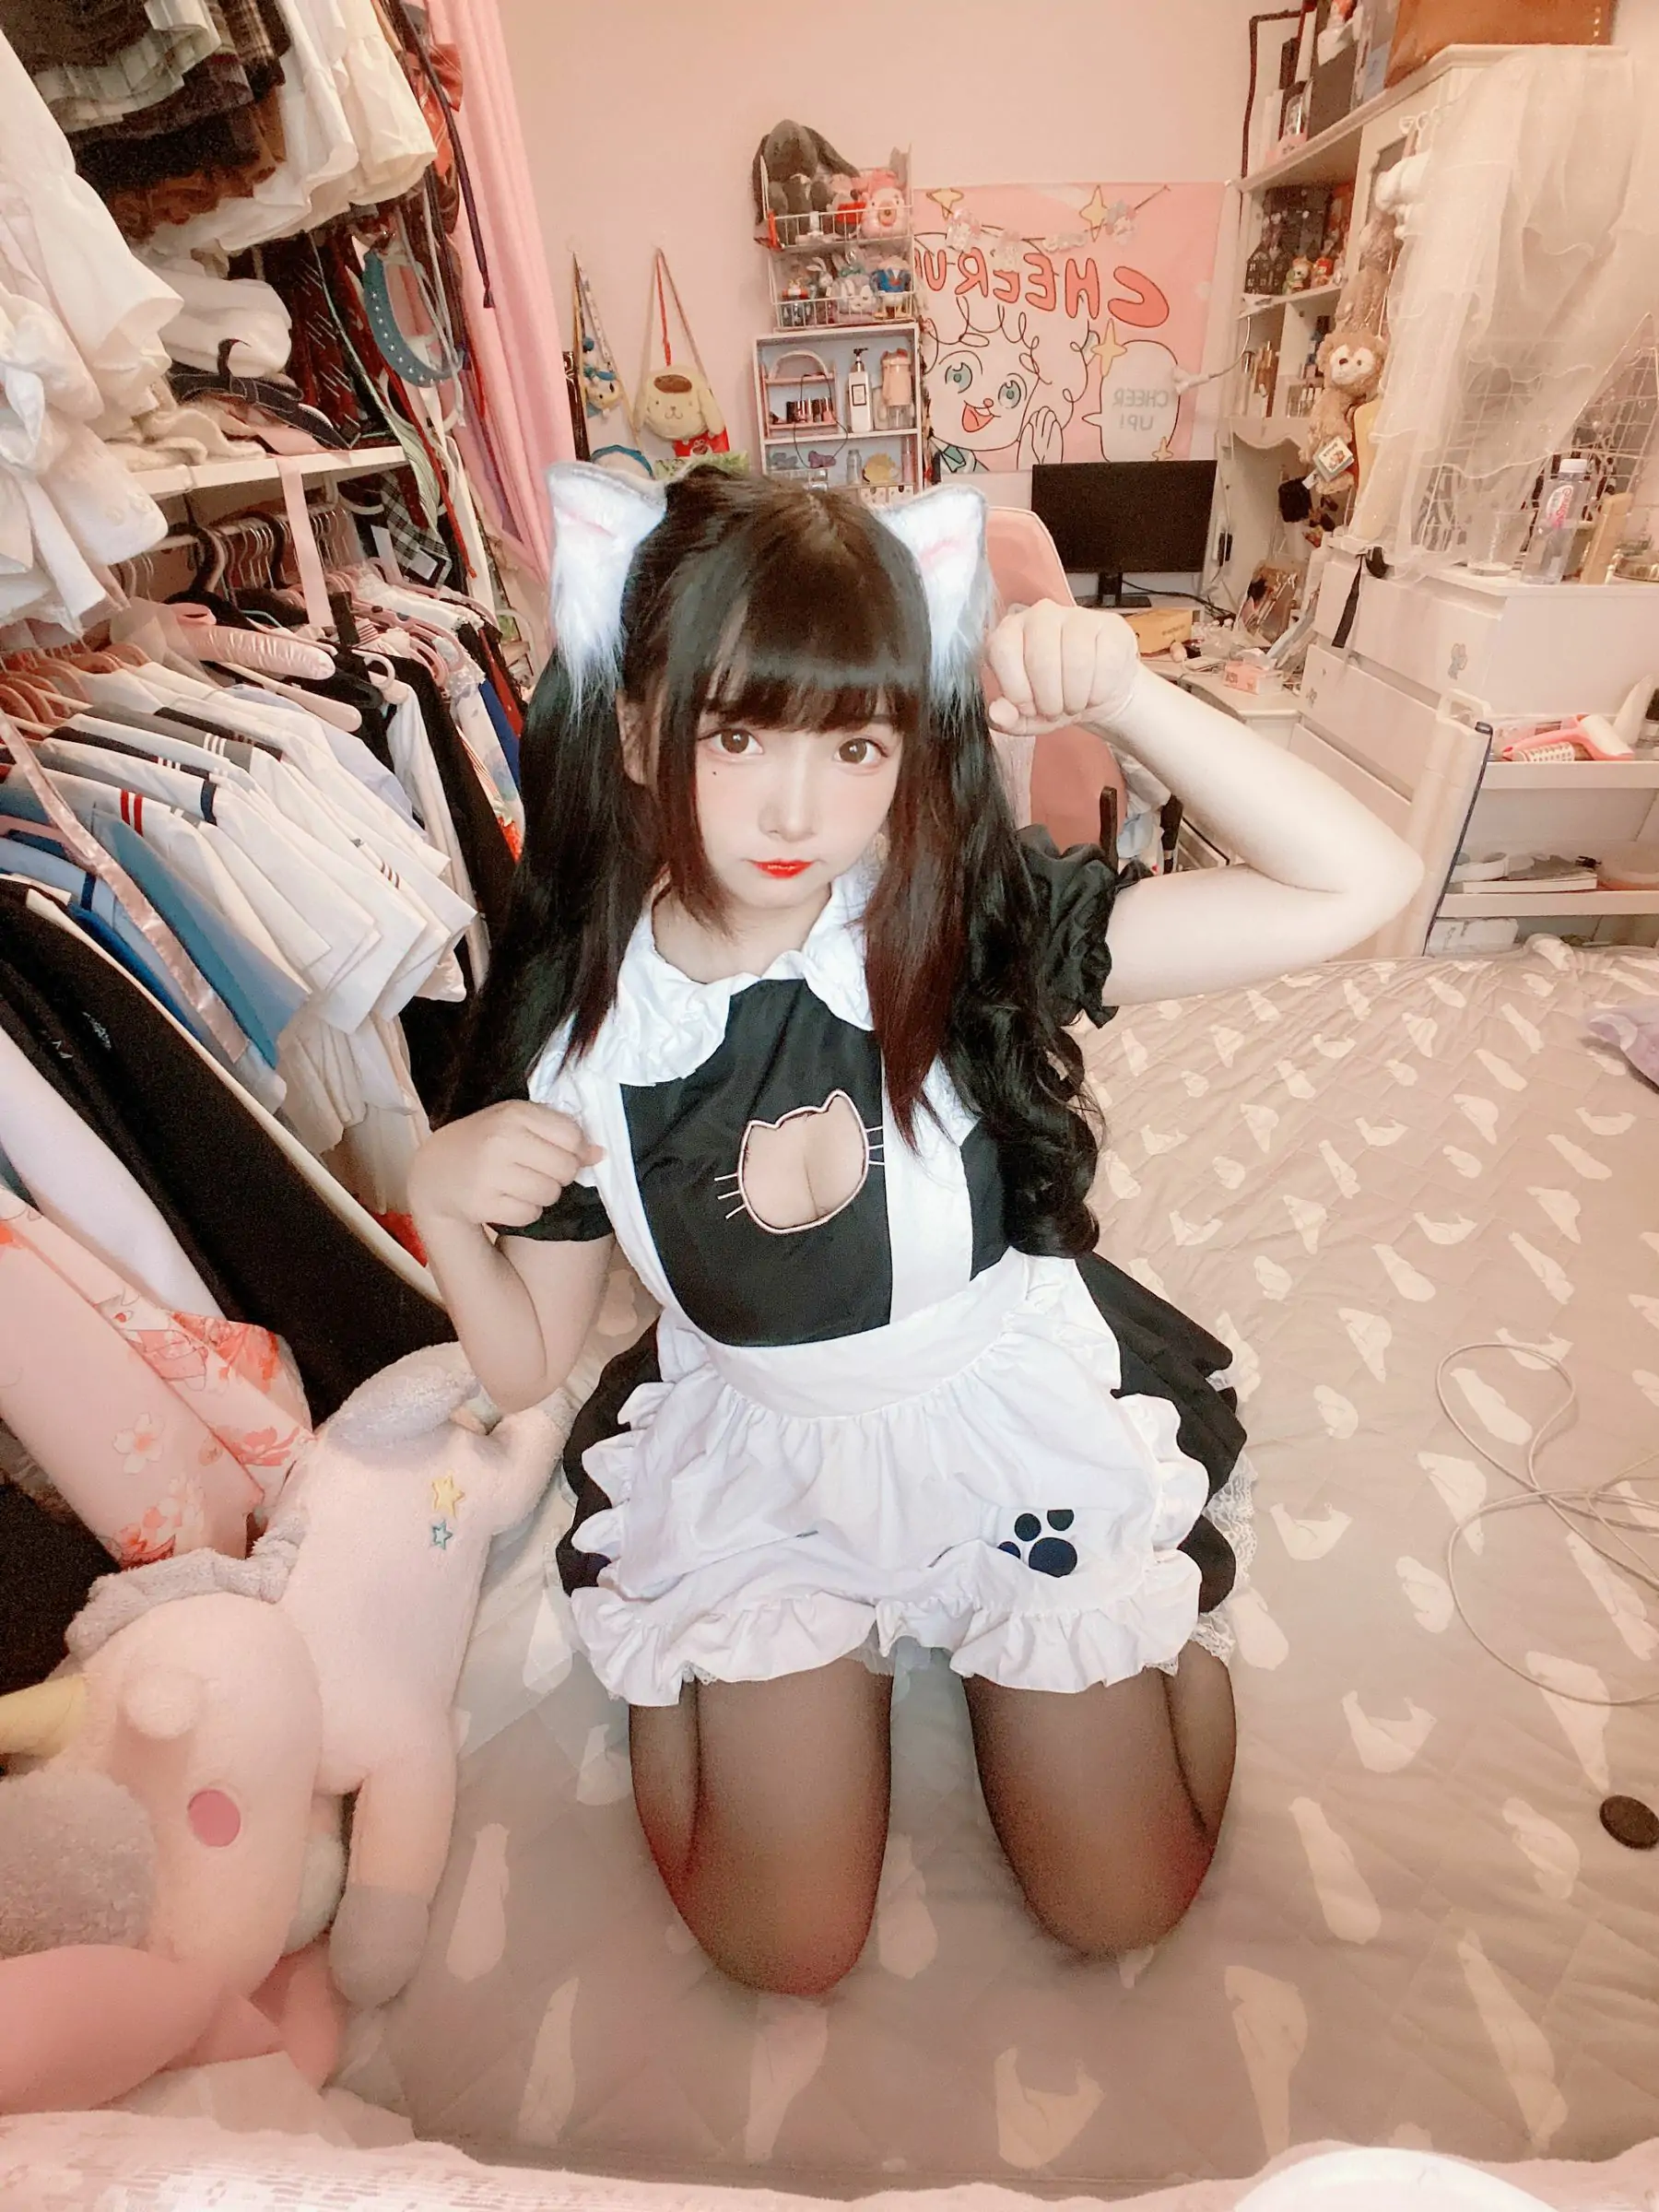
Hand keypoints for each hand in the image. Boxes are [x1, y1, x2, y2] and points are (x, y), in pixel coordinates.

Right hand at [407, 1101, 603, 1232]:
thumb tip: (600, 1154)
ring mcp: (490, 1174)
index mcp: (514, 1113)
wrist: (434, 1171)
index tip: (562, 1153)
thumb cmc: (485, 1141)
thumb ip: (558, 1132)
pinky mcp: (482, 1204)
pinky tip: (507, 1199)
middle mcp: (502, 1141)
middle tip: (538, 1171)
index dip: (576, 1149)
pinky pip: (530, 1214)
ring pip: (550, 1194)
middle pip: (566, 1168)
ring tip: (521, 1184)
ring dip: (543, 1195)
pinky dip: (526, 1211)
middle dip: (559, 1174)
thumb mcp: (516, 1123)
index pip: (572, 1136)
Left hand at [985, 602, 1140, 736]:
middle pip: (1040, 659)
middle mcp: (1041, 614)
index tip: (1028, 708)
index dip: (1015, 688)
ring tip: (1074, 704)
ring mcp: (1077, 615)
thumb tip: (997, 714)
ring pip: (1076, 661)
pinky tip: (1095, 693)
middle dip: (1048, 699)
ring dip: (1075, 698)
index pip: (1002, 650)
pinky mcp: (1110, 625)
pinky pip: (1105, 662)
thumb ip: (1007, 719)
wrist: (1099, 693)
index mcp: (1010, 631)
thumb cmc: (1056, 699)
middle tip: (1055, 711)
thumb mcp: (1028, 717)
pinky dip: (1099, 691)